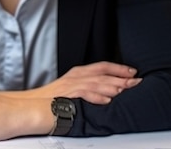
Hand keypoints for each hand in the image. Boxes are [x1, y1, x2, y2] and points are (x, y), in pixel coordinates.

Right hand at [5, 61, 141, 103]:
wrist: (34, 104)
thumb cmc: (51, 99)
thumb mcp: (70, 87)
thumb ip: (86, 86)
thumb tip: (107, 90)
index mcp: (78, 72)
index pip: (102, 66)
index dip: (118, 68)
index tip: (132, 72)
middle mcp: (77, 76)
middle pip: (103, 74)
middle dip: (122, 77)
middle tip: (137, 81)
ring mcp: (72, 85)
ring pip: (98, 82)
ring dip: (114, 86)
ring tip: (127, 89)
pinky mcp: (69, 94)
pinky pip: (86, 94)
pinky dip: (97, 96)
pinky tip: (107, 100)